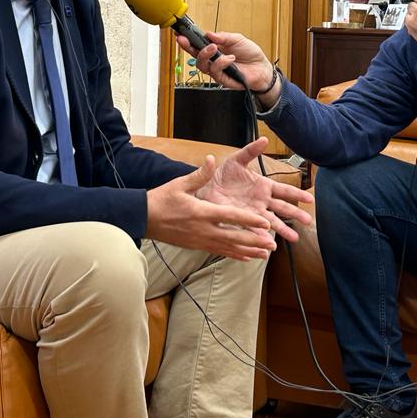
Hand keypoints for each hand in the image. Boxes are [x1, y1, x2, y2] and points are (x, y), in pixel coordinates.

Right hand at [146, 164, 277, 260]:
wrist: (144, 219)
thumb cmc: (161, 200)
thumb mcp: (180, 184)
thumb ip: (199, 174)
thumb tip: (211, 159)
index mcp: (202, 212)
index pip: (231, 217)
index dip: (250, 220)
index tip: (266, 223)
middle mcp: (204, 230)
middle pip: (234, 238)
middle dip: (254, 241)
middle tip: (272, 245)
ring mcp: (200, 240)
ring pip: (229, 248)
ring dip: (248, 251)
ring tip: (265, 254)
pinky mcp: (197, 246)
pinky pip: (219, 252)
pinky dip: (235, 255)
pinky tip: (246, 258)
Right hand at [175, 31, 279, 104]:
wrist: (262, 68)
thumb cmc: (250, 54)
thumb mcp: (237, 39)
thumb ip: (223, 36)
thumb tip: (209, 34)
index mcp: (215, 49)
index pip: (197, 45)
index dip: (187, 41)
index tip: (180, 34)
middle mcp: (213, 60)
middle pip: (195, 56)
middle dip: (188, 48)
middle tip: (187, 40)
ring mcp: (217, 70)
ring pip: (202, 65)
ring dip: (205, 54)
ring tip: (214, 48)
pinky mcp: (223, 79)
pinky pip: (216, 72)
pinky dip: (221, 63)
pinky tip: (230, 58)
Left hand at [195, 136, 312, 243]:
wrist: (206, 187)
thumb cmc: (223, 174)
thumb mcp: (237, 160)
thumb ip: (251, 151)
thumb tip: (264, 139)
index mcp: (264, 185)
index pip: (285, 190)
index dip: (297, 194)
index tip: (309, 199)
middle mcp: (262, 200)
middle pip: (283, 208)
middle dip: (295, 214)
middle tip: (308, 221)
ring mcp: (254, 212)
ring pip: (272, 222)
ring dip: (283, 229)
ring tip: (294, 238)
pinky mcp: (243, 220)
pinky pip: (255, 229)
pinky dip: (262, 237)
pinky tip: (270, 244)